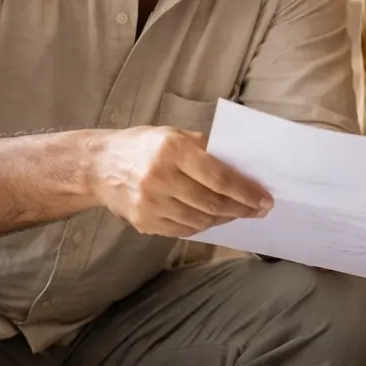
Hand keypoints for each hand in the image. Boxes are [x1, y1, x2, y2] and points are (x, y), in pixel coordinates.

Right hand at [89, 127, 271, 237]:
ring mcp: (150, 203)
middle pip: (212, 203)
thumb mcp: (176, 136)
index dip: (246, 192)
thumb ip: (208, 151)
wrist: (99, 165)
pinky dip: (203, 226)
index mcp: (173, 150)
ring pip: (200, 221)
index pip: (220, 178)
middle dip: (242, 209)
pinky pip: (184, 230)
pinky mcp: (144, 221)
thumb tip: (245, 171)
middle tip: (259, 210)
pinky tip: (213, 219)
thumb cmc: (145, 146)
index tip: (265, 200)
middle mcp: (160, 178)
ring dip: (224, 219)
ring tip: (237, 213)